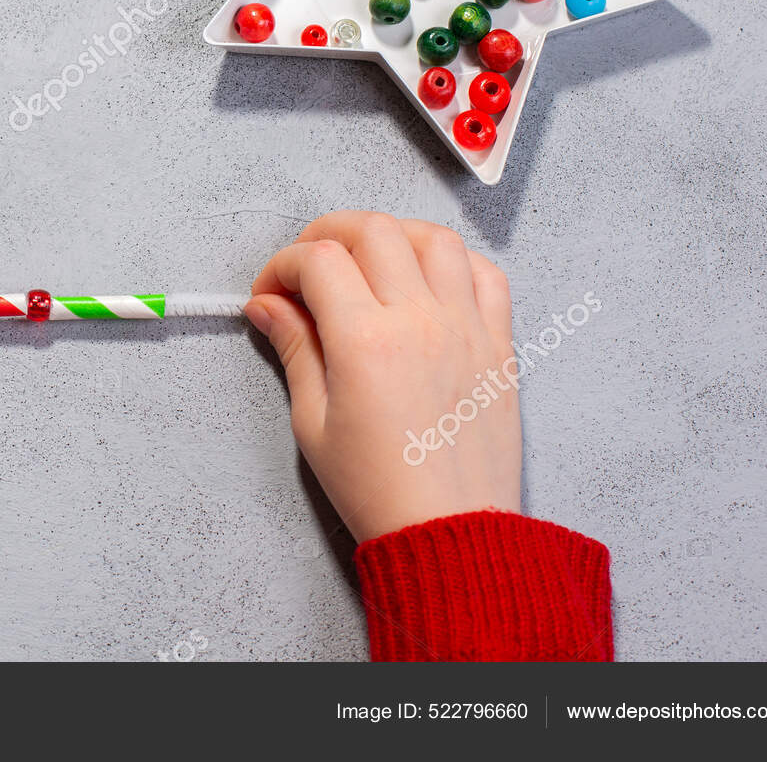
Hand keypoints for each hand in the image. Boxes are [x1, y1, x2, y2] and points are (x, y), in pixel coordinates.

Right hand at [244, 211, 518, 542]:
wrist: (450, 535)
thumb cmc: (378, 490)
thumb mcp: (313, 423)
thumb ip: (295, 348)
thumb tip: (268, 304)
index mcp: (366, 342)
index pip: (318, 260)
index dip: (282, 264)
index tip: (271, 291)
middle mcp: (420, 322)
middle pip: (373, 230)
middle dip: (328, 233)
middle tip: (309, 265)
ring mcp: (466, 328)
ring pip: (434, 238)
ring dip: (393, 236)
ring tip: (368, 262)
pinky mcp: (498, 345)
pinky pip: (485, 274)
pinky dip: (454, 262)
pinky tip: (427, 282)